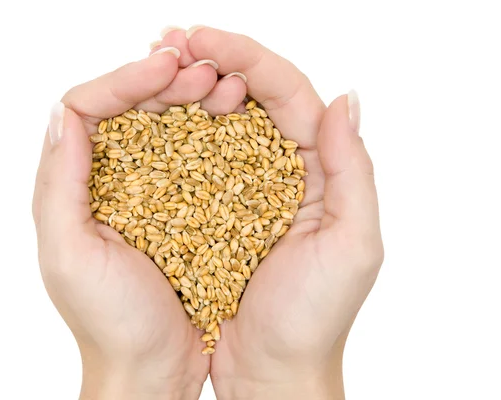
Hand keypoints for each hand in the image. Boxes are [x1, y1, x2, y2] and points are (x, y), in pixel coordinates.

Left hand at [32, 49, 239, 398]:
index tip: (166, 66)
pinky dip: (216, 135)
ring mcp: (150, 192)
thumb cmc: (109, 322)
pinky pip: (199, 159)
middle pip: (132, 109)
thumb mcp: (70, 256)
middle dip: (167, 82)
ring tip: (228, 86)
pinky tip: (238, 122)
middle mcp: (109, 181)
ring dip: (195, 100)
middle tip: (206, 71)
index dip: (126, 80)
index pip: (89, 107)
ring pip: (168, 127)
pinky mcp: (186, 208)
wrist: (153, 368)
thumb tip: (63, 113)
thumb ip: (58, 183)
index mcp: (74, 185)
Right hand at [162, 27, 383, 398]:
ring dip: (189, 88)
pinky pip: (193, 160)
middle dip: (213, 60)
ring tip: (154, 64)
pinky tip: (149, 115)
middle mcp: (283, 170)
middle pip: (251, 96)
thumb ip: (352, 169)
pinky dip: (173, 133)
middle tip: (170, 40)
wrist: (272, 371)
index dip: (247, 58)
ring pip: (218, 122)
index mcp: (320, 170)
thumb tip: (345, 96)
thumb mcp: (352, 245)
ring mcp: (244, 187)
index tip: (202, 39)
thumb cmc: (313, 319)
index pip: (288, 92)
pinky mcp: (212, 210)